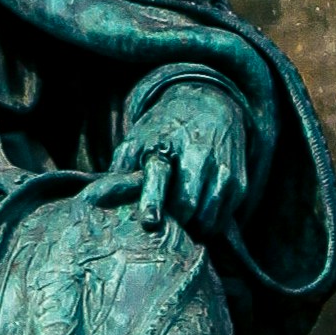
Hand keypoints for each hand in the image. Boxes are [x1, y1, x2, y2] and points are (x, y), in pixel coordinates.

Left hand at [114, 72, 250, 245]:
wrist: (210, 106)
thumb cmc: (163, 131)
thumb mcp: (135, 141)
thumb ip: (119, 170)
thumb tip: (96, 199)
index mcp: (165, 146)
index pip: (160, 175)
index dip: (153, 200)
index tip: (149, 221)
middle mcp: (198, 157)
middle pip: (187, 206)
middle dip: (173, 223)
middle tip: (162, 226)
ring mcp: (222, 171)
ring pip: (208, 218)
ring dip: (191, 228)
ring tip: (179, 222)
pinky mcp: (239, 184)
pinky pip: (222, 220)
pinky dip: (208, 225)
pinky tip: (196, 216)